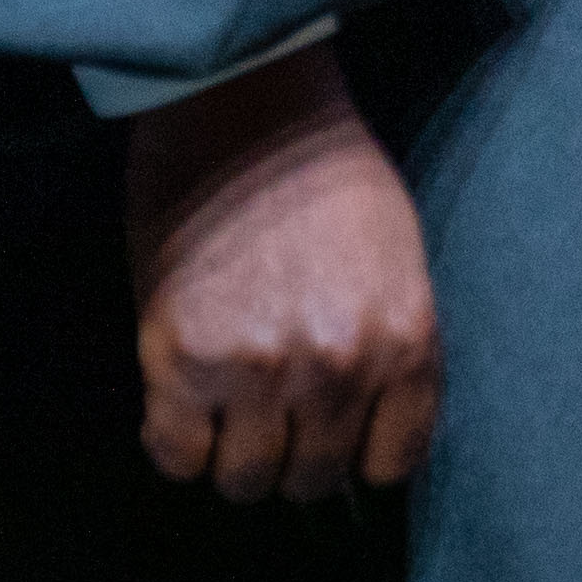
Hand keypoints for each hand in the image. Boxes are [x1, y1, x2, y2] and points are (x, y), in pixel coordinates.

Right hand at [127, 43, 440, 502]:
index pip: (392, 461)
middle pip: (314, 478)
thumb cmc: (325, 171)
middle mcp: (341, 367)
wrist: (245, 101)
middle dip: (291, 456)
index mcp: (407, 341)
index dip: (356, 456)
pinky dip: (175, 444)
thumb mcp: (395, 261)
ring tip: (220, 410)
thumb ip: (385, 348)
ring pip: (246, 480)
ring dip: (231, 455)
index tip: (331, 438)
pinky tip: (178, 407)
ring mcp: (260, 369)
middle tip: (266, 415)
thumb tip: (359, 425)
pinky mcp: (182, 361)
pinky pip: (177, 456)